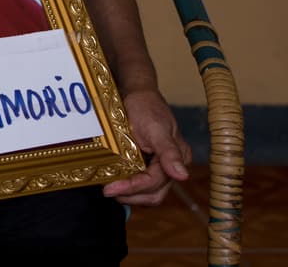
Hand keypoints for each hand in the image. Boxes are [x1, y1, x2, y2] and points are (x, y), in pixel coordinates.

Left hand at [102, 88, 191, 205]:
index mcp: (178, 157)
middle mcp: (170, 165)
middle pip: (153, 193)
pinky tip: (114, 181)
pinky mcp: (147, 164)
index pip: (154, 182)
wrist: (137, 93)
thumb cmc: (146, 106)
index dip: (132, 188)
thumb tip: (182, 176)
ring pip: (148, 192)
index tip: (109, 189)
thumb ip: (169, 152)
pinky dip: (128, 186)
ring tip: (109, 188)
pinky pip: (140, 182)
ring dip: (129, 194)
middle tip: (107, 191)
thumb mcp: (156, 127)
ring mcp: (159, 165)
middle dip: (131, 196)